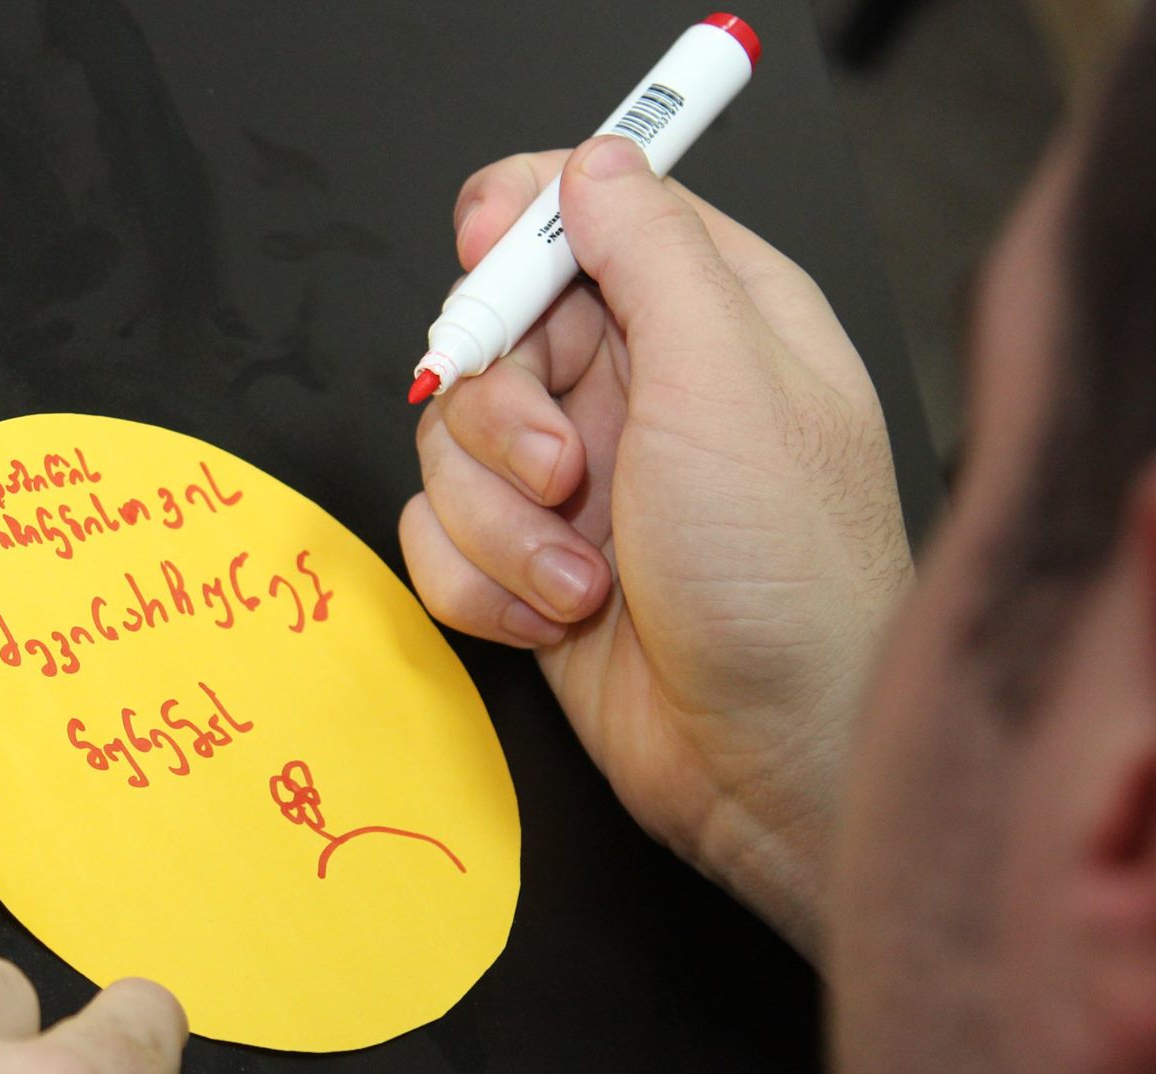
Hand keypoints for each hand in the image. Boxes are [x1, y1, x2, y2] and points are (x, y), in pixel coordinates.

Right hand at [401, 136, 912, 956]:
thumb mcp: (728, 383)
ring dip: (499, 524)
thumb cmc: (787, 580)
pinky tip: (553, 622)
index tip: (488, 253)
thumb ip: (651, 254)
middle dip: (503, 415)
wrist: (771, 765)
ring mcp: (576, 485)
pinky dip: (479, 585)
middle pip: (490, 336)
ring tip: (581, 580)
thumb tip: (596, 159)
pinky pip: (435, 538)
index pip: (585, 215)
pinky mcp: (526, 568)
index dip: (519, 225)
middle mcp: (636, 392)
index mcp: (709, 318)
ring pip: (447, 447)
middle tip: (565, 471)